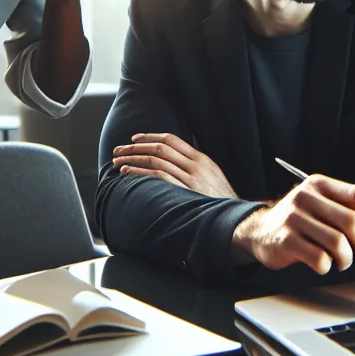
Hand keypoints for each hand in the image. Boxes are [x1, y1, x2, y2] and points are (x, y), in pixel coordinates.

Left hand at [111, 133, 237, 198]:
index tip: (134, 139)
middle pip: (160, 148)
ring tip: (118, 163)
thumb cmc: (221, 201)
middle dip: (135, 147)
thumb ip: (196, 167)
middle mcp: (196, 165)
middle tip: (118, 151)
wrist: (236, 218)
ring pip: (155, 160)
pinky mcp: (185, 191)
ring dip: (133, 159)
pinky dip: (140, 173)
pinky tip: (127, 174)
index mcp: (202, 159)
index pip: (171, 140)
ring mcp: (190, 178)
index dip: (150, 137)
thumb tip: (174, 162)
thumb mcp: (213, 178)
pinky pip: (157, 177)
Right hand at [233, 175, 354, 274]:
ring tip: (343, 262)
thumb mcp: (318, 204)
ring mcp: (293, 218)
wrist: (258, 231)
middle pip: (351, 221)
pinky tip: (324, 264)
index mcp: (319, 184)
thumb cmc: (298, 220)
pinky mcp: (285, 241)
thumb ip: (345, 210)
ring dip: (347, 258)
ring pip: (338, 242)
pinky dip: (328, 266)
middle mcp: (306, 197)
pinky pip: (320, 258)